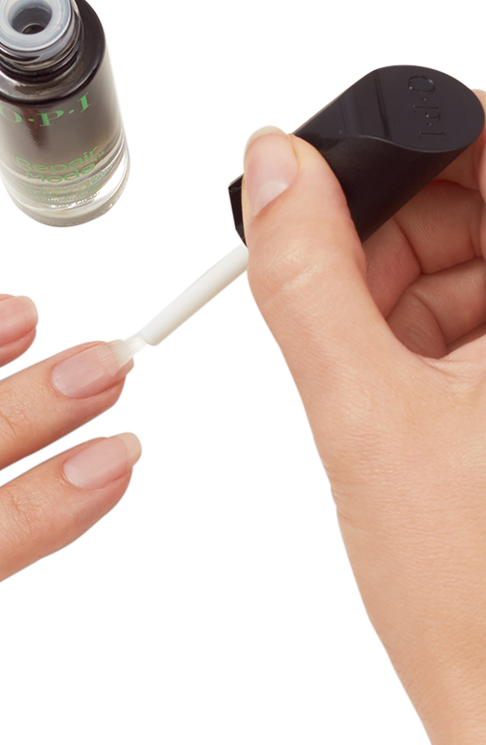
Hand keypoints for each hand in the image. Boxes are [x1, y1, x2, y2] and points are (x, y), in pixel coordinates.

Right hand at [241, 100, 485, 744]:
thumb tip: (280, 174)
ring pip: (481, 261)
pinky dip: (428, 329)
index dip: (424, 147)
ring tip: (378, 366)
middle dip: (407, 228)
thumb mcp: (363, 414)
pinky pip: (481, 318)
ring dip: (409, 284)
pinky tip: (401, 386)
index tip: (355, 177)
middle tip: (355, 295)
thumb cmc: (474, 597)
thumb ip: (309, 278)